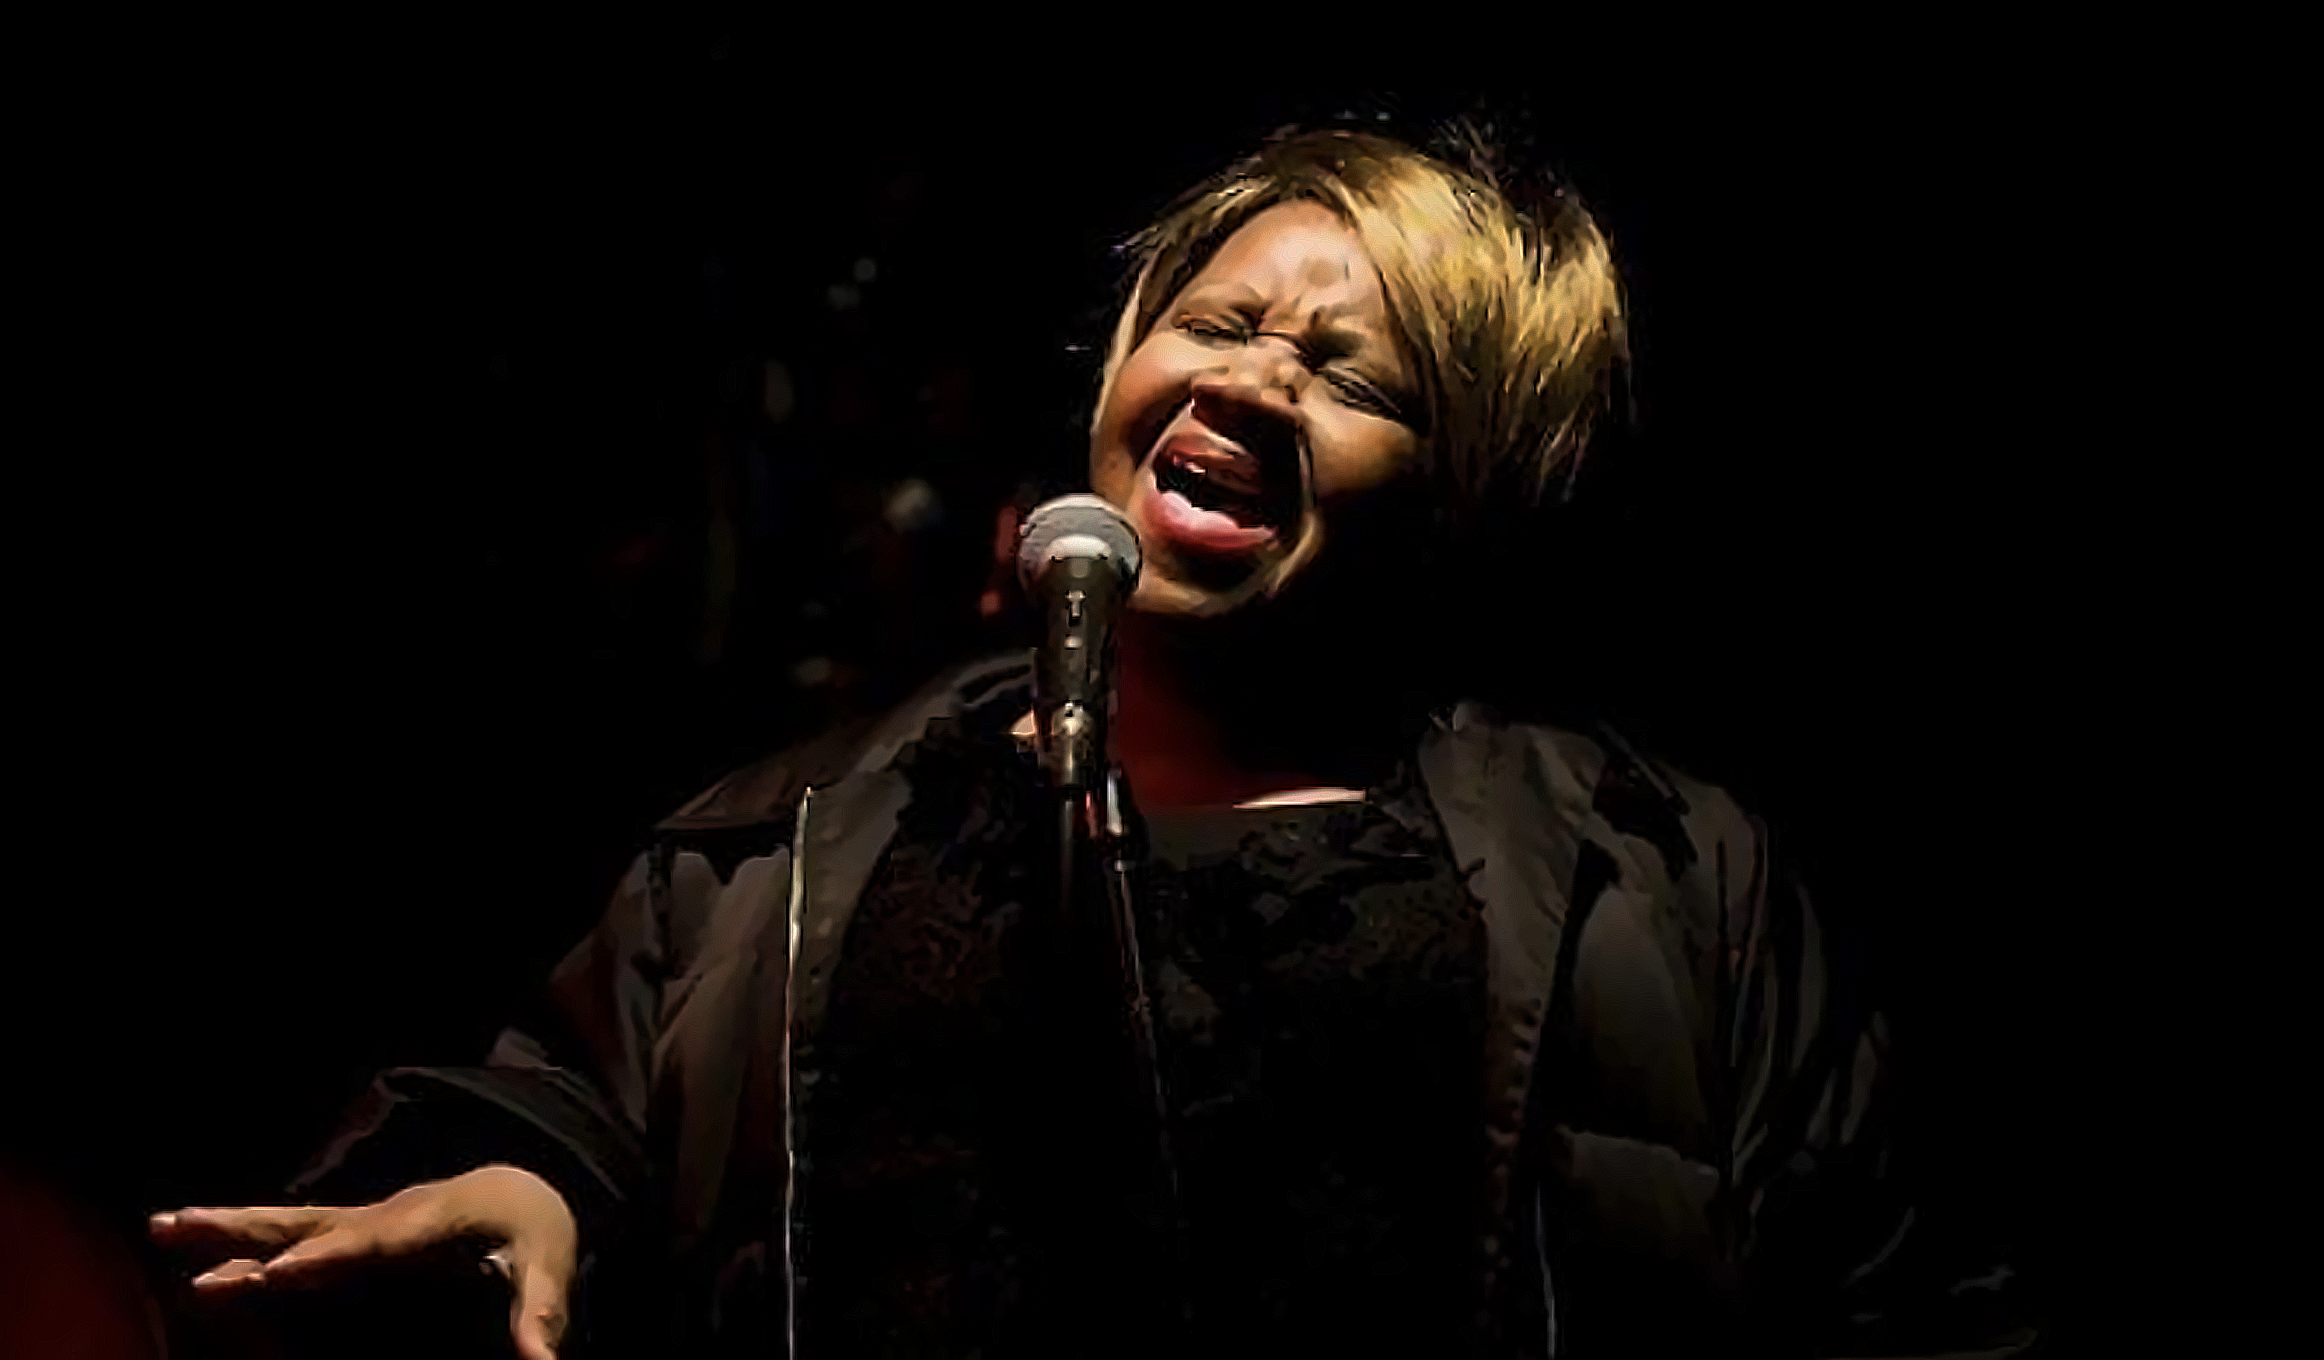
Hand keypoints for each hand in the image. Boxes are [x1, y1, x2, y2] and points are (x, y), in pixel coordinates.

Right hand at [149, 1163, 576, 1359]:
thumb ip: (538, 1314)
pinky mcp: (346, 1228)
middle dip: (257, 1239)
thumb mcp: (547, 1266)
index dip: (328, 1258)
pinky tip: (181, 1246)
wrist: (518, 1188)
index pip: (376, 1242)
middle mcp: (387, 1214)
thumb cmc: (532, 1231)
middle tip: (199, 1256)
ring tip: (163, 1225)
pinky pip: (286, 1232)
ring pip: (288, 1221)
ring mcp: (361, 1218)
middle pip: (317, 1225)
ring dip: (225, 1226)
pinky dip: (233, 1236)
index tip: (280, 1273)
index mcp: (434, 1220)